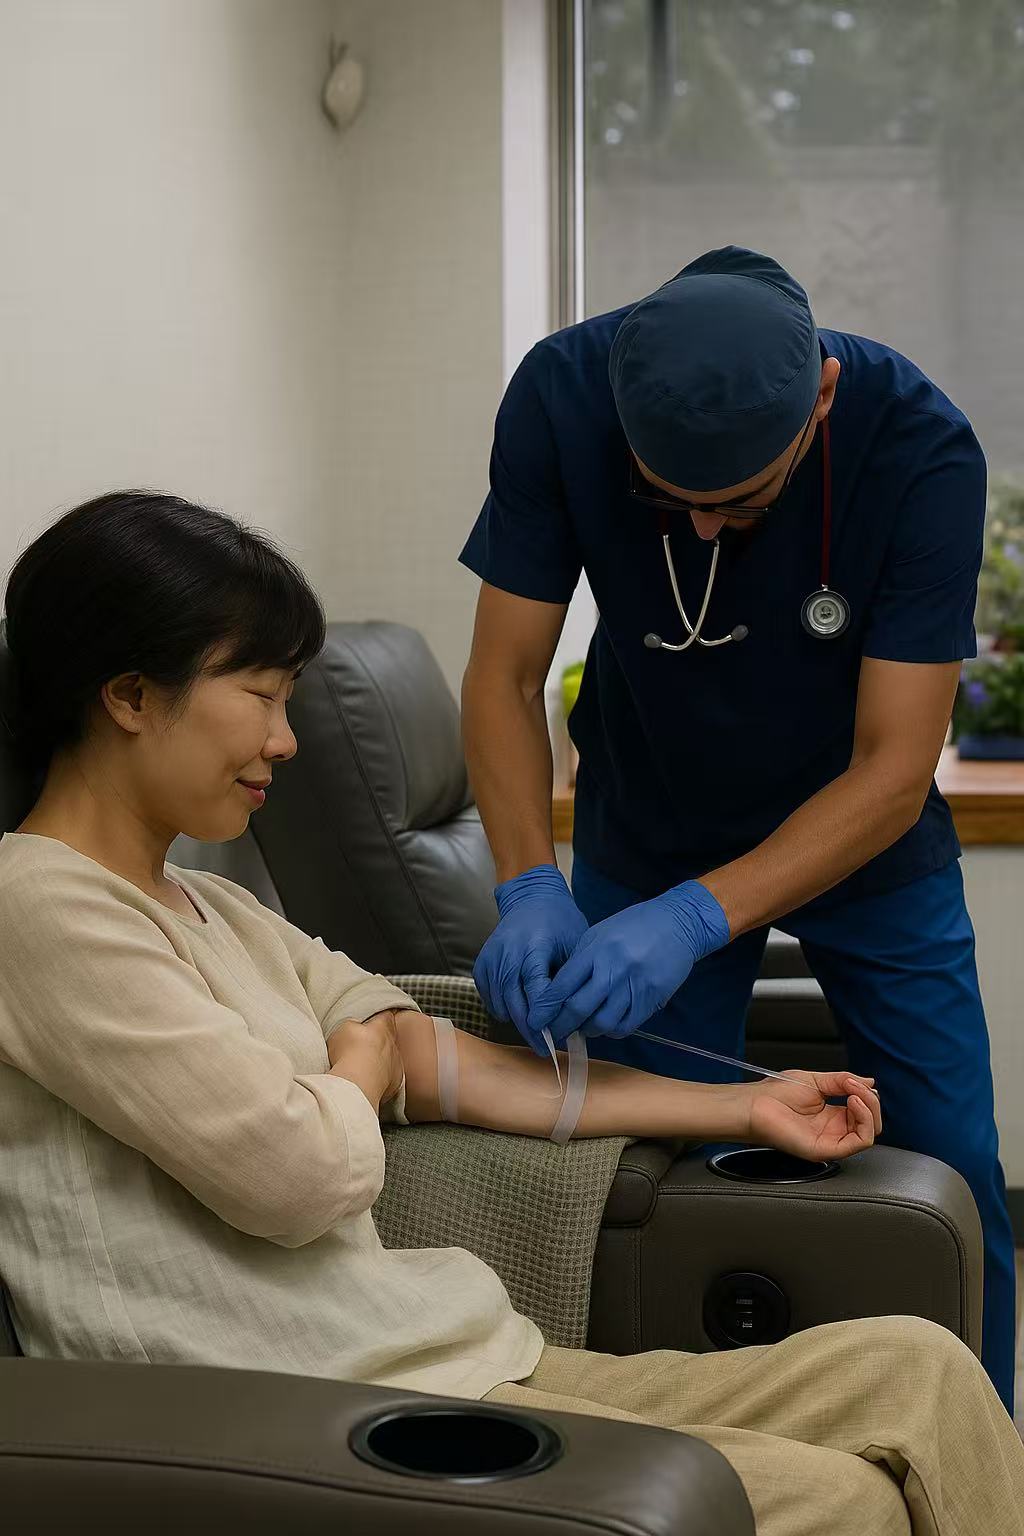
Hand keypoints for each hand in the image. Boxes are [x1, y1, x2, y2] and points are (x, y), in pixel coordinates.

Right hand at [327, 1009, 405, 1108]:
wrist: (358, 1084)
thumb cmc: (350, 1054)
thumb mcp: (344, 1029)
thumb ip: (353, 1025)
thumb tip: (355, 1027)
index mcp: (382, 1027)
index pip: (386, 1015)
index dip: (383, 1015)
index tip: (382, 1014)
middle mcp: (393, 1044)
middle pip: (389, 1037)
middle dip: (380, 1039)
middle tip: (366, 1043)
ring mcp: (396, 1063)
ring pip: (390, 1057)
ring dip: (380, 1060)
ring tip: (364, 1065)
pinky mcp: (396, 1082)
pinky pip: (390, 1076)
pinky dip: (382, 1076)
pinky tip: (369, 1080)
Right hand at [473, 864, 588, 1051]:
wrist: (530, 899)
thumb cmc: (559, 923)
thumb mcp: (575, 945)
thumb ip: (571, 979)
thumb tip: (576, 1017)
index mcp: (534, 946)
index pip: (537, 991)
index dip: (546, 1018)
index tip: (557, 1038)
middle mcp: (508, 953)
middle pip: (517, 1004)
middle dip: (532, 1030)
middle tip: (546, 1048)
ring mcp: (491, 959)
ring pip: (501, 1005)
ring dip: (518, 1021)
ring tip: (537, 1031)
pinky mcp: (481, 965)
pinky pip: (490, 999)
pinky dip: (504, 1009)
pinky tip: (521, 1010)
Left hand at [526, 880, 730, 1045]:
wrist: (678, 923)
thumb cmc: (634, 926)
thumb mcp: (600, 933)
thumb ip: (579, 962)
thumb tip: (559, 994)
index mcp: (595, 950)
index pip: (562, 986)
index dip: (545, 1008)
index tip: (535, 1021)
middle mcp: (613, 968)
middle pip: (578, 1009)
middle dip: (561, 1026)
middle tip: (554, 1033)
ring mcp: (634, 985)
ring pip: (601, 1023)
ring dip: (587, 1030)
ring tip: (582, 1027)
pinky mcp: (652, 998)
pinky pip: (625, 1026)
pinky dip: (611, 1031)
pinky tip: (607, 1024)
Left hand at [745, 1070, 881, 1162]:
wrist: (754, 1104)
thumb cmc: (775, 1093)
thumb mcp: (816, 1080)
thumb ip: (843, 1081)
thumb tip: (870, 1082)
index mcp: (831, 1116)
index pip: (863, 1112)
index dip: (866, 1096)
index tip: (857, 1081)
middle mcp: (833, 1131)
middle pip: (870, 1124)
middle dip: (871, 1102)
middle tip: (858, 1087)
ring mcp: (829, 1142)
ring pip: (868, 1134)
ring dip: (870, 1110)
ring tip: (855, 1094)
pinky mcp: (825, 1150)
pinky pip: (858, 1143)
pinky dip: (864, 1122)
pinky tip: (853, 1103)